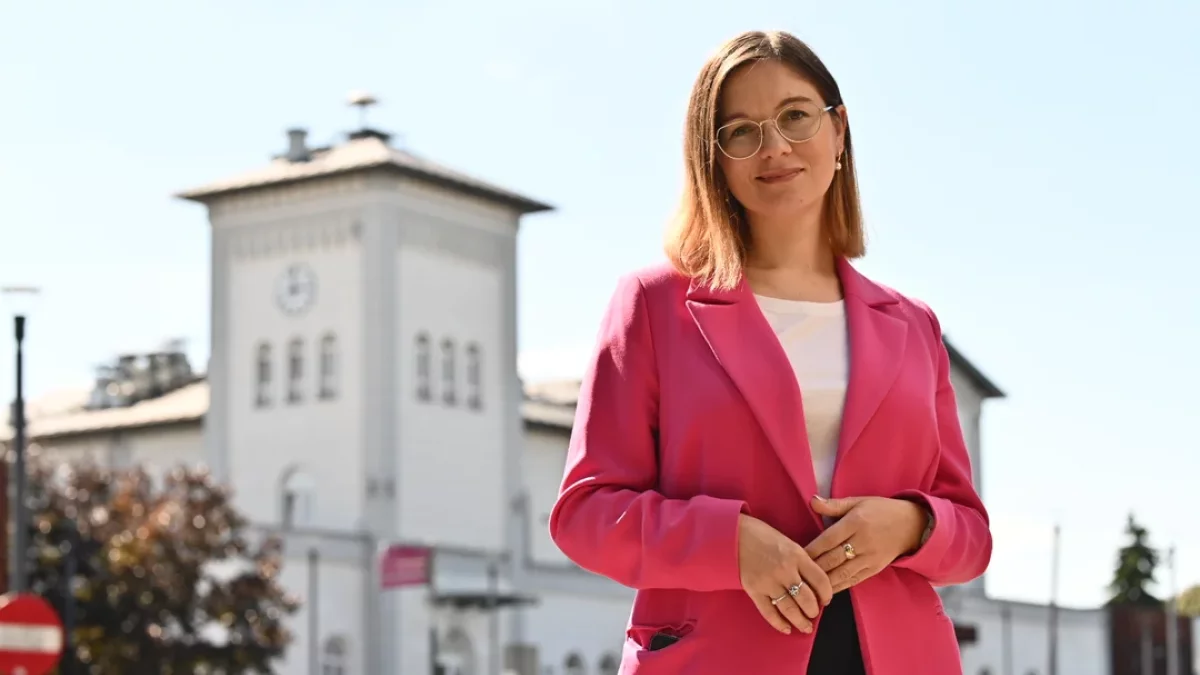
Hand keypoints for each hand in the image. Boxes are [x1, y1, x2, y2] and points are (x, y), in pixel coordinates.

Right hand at [737, 514, 833, 634]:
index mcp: (797, 555)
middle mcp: (785, 570)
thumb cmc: (761, 535)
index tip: (826, 599)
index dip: (827, 594)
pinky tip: (786, 629)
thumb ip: (800, 561)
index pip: (821, 580)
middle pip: (807, 599)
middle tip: (814, 613)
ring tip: (805, 627)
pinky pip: (769, 612)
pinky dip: (779, 623)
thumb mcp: (787, 542)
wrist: (733, 534)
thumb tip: (812, 582)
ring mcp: (769, 581)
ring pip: (790, 609)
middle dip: (813, 610)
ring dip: (800, 621)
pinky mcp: (754, 590)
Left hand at [804, 496, 928, 593]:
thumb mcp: (858, 502)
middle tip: (795, 575)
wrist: (912, 525)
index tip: (796, 556)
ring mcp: (870, 558)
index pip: (828, 539)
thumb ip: (834, 505)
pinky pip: (854, 580)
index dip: (811, 549)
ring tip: (806, 587)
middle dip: (813, 568)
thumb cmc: (880, 510)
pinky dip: (839, 586)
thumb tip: (812, 501)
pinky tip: (825, 591)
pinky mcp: (875, 569)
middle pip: (833, 558)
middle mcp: (863, 542)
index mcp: (856, 523)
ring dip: (824, 581)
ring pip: (842, 573)